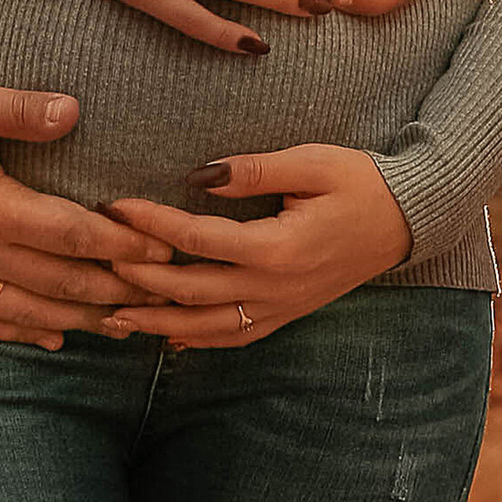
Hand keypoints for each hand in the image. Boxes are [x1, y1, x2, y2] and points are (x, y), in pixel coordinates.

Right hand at [0, 75, 167, 345]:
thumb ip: (19, 110)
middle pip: (58, 283)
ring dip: (78, 321)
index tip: (161, 251)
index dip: (121, 246)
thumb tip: (74, 111)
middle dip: (114, 292)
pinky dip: (22, 336)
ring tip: (122, 326)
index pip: (71, 235)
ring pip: (27, 313)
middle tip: (160, 298)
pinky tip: (51, 340)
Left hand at [102, 145, 411, 347]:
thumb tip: (198, 173)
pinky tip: (166, 336)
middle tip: (94, 260)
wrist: (407, 220)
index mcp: (276, 248)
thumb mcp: (312, 161)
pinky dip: (194, 340)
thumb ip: (254, 169)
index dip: (151, 223)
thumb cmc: (360, 182)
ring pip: (205, 327)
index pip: (197, 240)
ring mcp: (279, 309)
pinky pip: (231, 338)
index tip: (113, 205)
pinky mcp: (285, 315)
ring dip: (155, 321)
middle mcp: (273, 289)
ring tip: (111, 315)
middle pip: (190, 291)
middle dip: (138, 276)